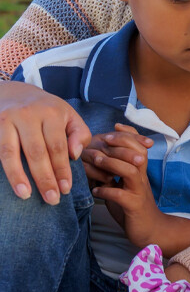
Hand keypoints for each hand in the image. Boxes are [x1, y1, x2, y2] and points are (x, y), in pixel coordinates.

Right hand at [0, 80, 91, 203]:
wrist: (15, 92)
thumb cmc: (47, 110)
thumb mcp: (69, 116)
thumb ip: (80, 134)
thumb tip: (75, 155)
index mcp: (52, 113)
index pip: (58, 147)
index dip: (62, 170)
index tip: (66, 189)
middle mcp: (29, 115)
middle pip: (37, 152)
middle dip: (45, 178)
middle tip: (52, 199)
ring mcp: (8, 120)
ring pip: (12, 153)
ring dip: (19, 177)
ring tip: (26, 196)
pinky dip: (5, 168)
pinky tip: (12, 183)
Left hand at [85, 124, 161, 248]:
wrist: (150, 229)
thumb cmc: (133, 206)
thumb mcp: (124, 185)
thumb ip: (115, 172)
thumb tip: (97, 158)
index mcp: (140, 171)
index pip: (140, 146)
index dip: (128, 135)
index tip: (112, 130)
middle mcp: (142, 178)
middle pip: (138, 153)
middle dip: (120, 144)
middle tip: (102, 142)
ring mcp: (139, 191)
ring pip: (131, 170)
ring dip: (112, 163)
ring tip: (97, 161)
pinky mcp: (134, 206)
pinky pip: (120, 195)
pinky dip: (106, 191)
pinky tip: (95, 190)